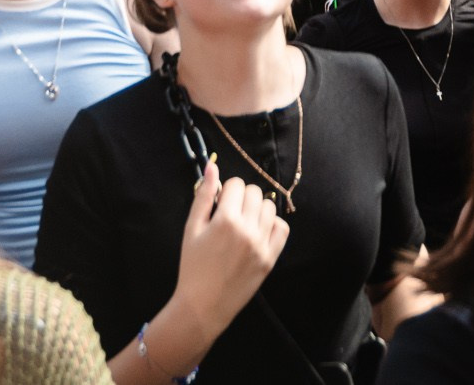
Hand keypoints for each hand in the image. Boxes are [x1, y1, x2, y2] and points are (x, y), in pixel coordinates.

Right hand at [172, 159, 288, 333]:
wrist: (203, 305)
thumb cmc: (193, 266)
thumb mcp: (191, 229)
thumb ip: (203, 196)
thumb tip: (212, 166)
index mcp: (226, 220)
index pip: (237, 184)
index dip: (227, 190)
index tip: (220, 203)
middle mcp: (248, 230)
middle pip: (255, 192)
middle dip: (242, 197)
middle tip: (230, 213)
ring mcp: (262, 245)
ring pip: (270, 207)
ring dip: (257, 209)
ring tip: (244, 223)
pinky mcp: (270, 258)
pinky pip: (282, 228)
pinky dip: (272, 224)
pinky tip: (258, 231)